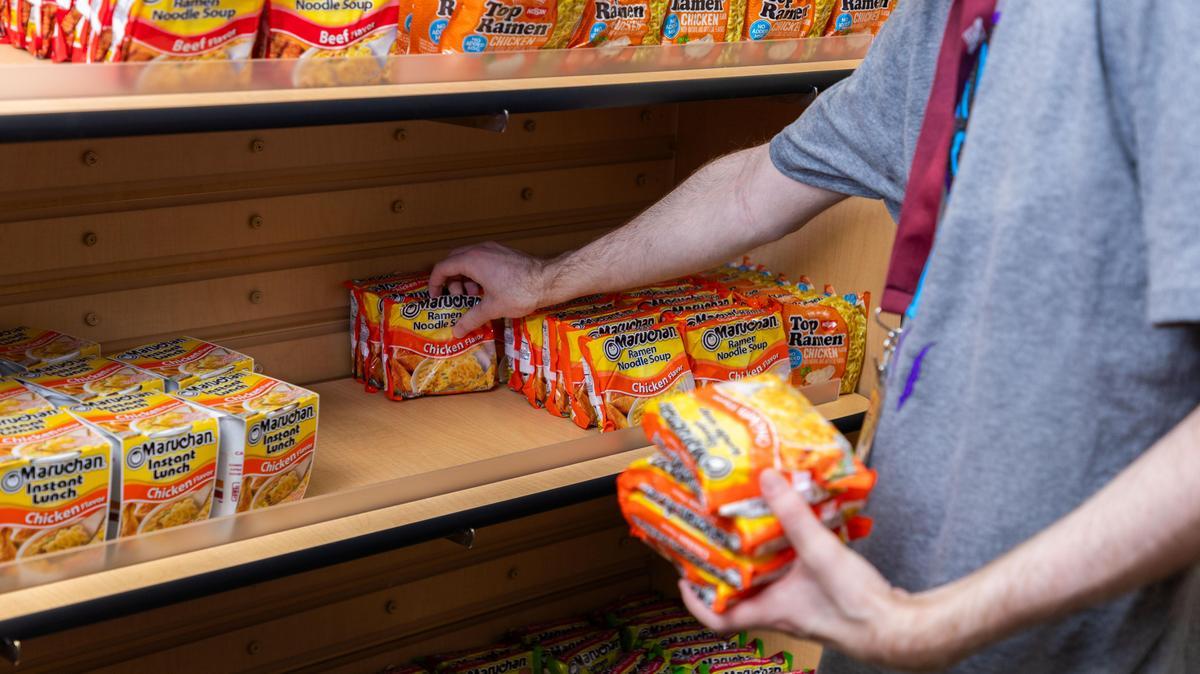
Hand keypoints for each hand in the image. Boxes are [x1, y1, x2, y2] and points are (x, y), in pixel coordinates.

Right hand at [429, 242, 549, 337]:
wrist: (549, 280)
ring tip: (475, 296)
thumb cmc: (519, 292)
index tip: (436, 298)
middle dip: (451, 281)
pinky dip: (478, 274)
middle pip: (454, 261)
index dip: (434, 283)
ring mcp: (493, 249)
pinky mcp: (504, 252)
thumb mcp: (492, 308)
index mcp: (472, 260)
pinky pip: (482, 260)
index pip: (442, 267)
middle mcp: (480, 250)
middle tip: (458, 298)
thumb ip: (471, 319)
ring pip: (468, 260)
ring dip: (466, 278)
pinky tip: (489, 291)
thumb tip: (457, 331)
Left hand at [679, 470, 964, 671]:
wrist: (902, 630)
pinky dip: (791, 558)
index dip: (695, 601)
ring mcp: (804, 609)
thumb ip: (792, 515)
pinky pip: (796, 579)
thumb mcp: (818, 553)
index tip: (684, 577)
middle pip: (741, 596)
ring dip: (761, 559)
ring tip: (754, 525)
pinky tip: (800, 533)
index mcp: (770, 611)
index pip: (718, 619)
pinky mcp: (826, 601)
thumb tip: (767, 479)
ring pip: (771, 585)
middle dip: (728, 568)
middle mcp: (783, 614)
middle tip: (718, 536)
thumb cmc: (856, 606)